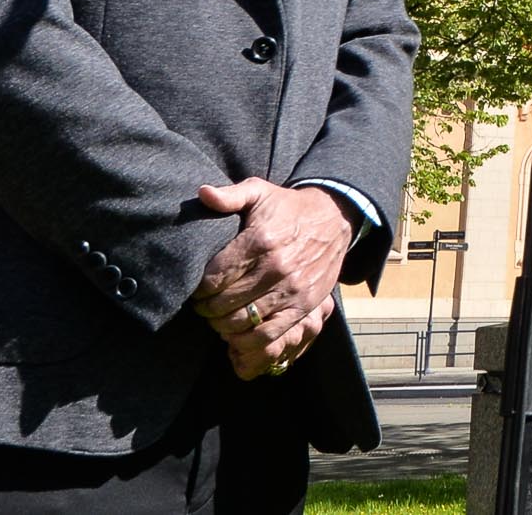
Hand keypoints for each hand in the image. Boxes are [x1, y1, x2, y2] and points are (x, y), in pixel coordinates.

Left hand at [191, 181, 353, 377]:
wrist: (334, 218)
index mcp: (260, 240)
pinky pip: (269, 335)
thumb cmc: (288, 208)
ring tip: (219, 317)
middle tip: (204, 304)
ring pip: (242, 322)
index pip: (213, 278)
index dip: (198, 288)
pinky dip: (247, 340)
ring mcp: (292, 289)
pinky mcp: (304, 305)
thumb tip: (202, 194)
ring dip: (222, 325)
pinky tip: (239, 331)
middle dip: (206, 308)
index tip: (197, 287)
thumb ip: (229, 195)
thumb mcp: (259, 192)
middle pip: (224, 303)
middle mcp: (276, 267)